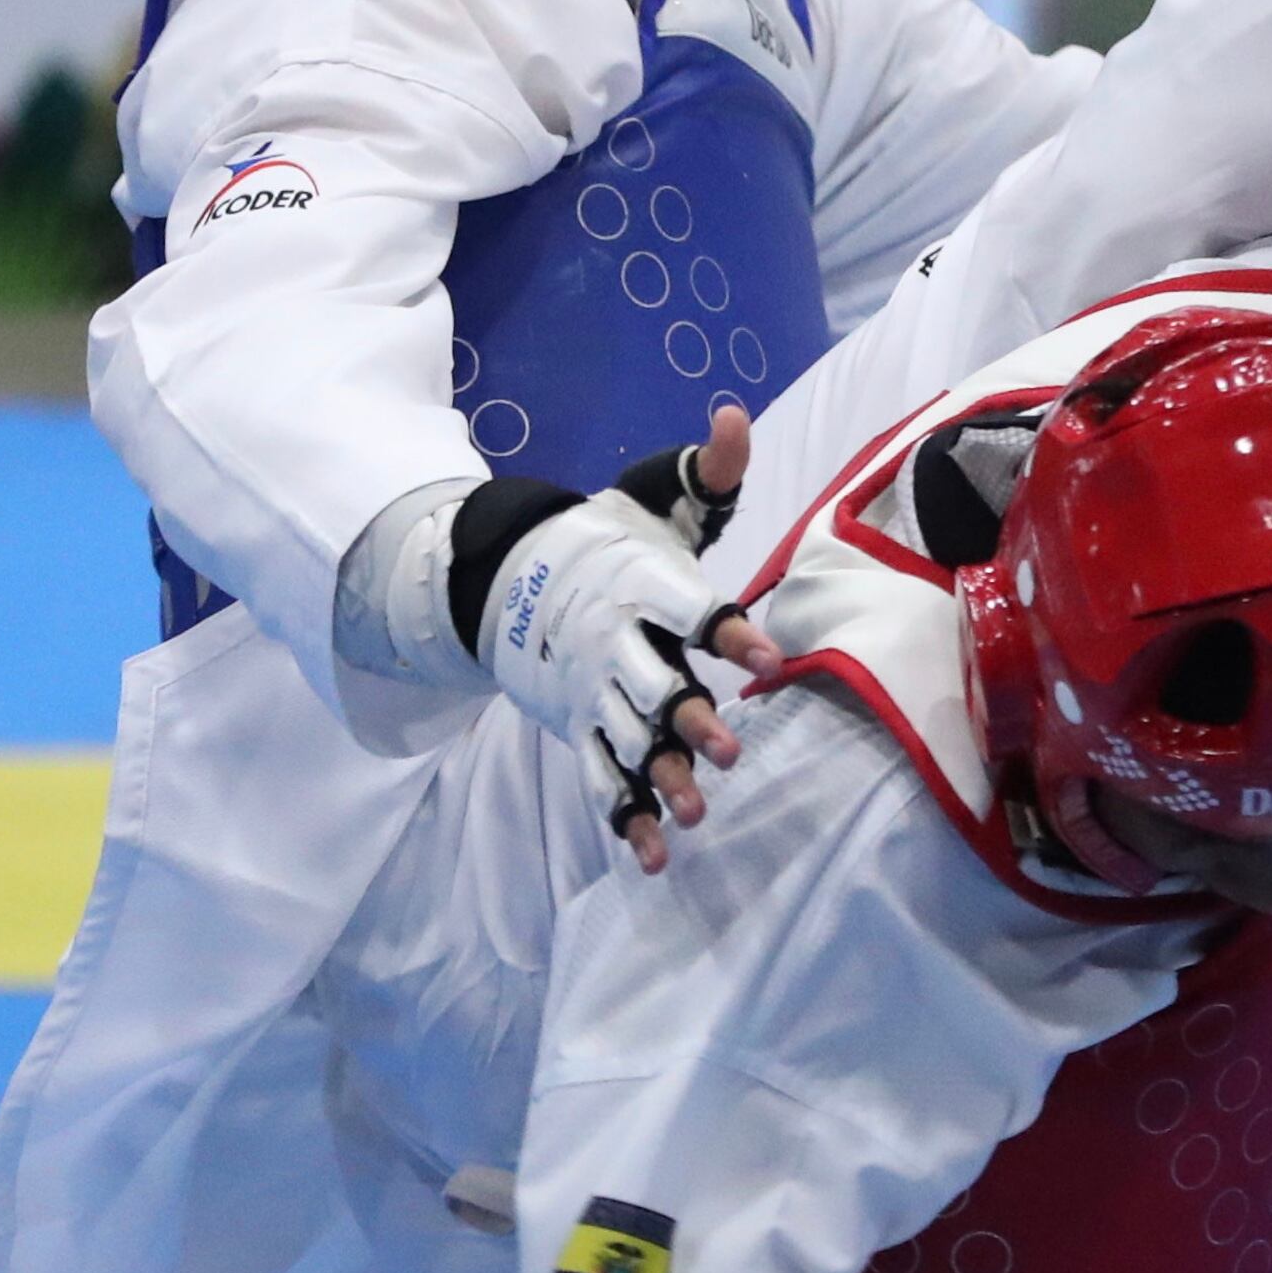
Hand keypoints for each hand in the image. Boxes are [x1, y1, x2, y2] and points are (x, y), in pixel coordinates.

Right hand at [470, 405, 787, 870]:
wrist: (506, 573)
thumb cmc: (604, 535)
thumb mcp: (655, 492)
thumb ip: (707, 469)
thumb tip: (733, 415)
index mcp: (643, 586)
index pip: (691, 608)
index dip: (726, 630)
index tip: (765, 657)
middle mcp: (616, 644)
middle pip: (653, 687)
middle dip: (688, 719)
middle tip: (728, 750)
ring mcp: (593, 691)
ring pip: (627, 741)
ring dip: (661, 778)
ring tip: (698, 812)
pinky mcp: (579, 724)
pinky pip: (600, 777)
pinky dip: (624, 818)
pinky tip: (657, 857)